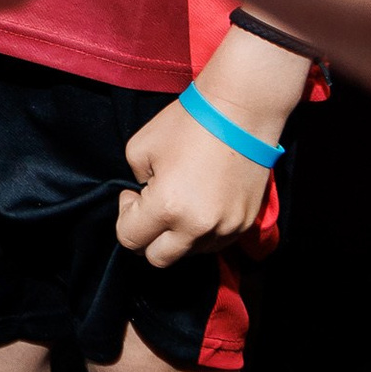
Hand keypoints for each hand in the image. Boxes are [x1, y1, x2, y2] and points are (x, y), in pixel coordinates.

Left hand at [118, 92, 284, 265]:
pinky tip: (201, 201)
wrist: (240, 113)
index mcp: (167, 208)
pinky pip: (214, 242)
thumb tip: (144, 198)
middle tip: (151, 205)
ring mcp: (225, 228)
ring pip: (189, 252)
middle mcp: (197, 227)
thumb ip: (135, 181)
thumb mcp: (139, 148)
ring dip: (177, 235)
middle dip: (147, 236)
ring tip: (181, 198)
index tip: (134, 194)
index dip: (125, 216)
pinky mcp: (244, 224)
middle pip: (158, 258)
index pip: (130, 240)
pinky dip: (202, 231)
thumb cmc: (188, 124)